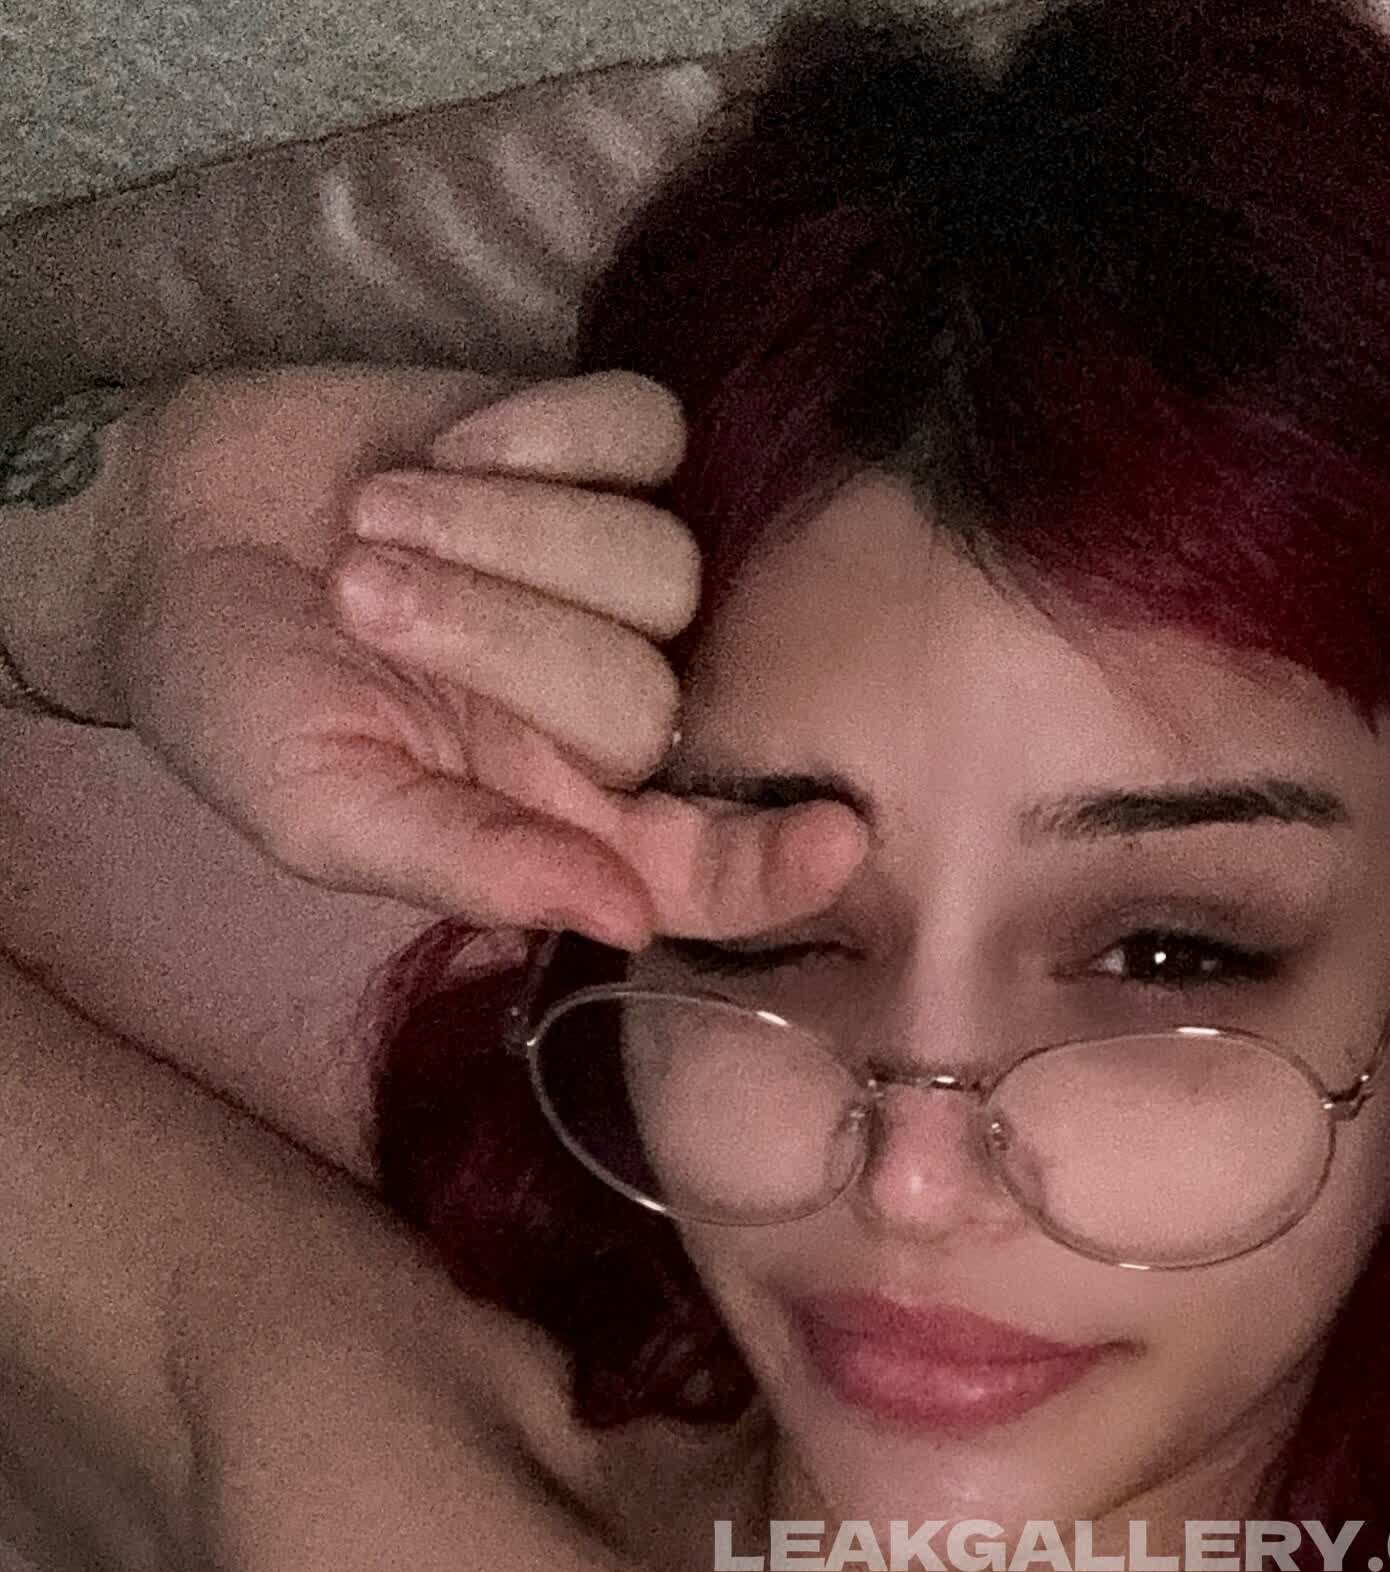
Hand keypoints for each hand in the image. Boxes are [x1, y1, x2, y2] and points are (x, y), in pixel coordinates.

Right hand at [100, 367, 861, 945]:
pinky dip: (546, 437)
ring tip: (377, 523)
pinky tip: (448, 452)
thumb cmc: (234, 702)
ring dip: (508, 533)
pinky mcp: (585, 453)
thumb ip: (474, 866)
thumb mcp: (325, 812)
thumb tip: (623, 921)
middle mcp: (604, 710)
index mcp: (561, 824)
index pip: (709, 868)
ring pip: (660, 563)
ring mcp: (603, 577)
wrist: (156, 537)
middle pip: (654, 689)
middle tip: (369, 603)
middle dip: (506, 638)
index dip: (780, 864)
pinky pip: (644, 438)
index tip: (838, 837)